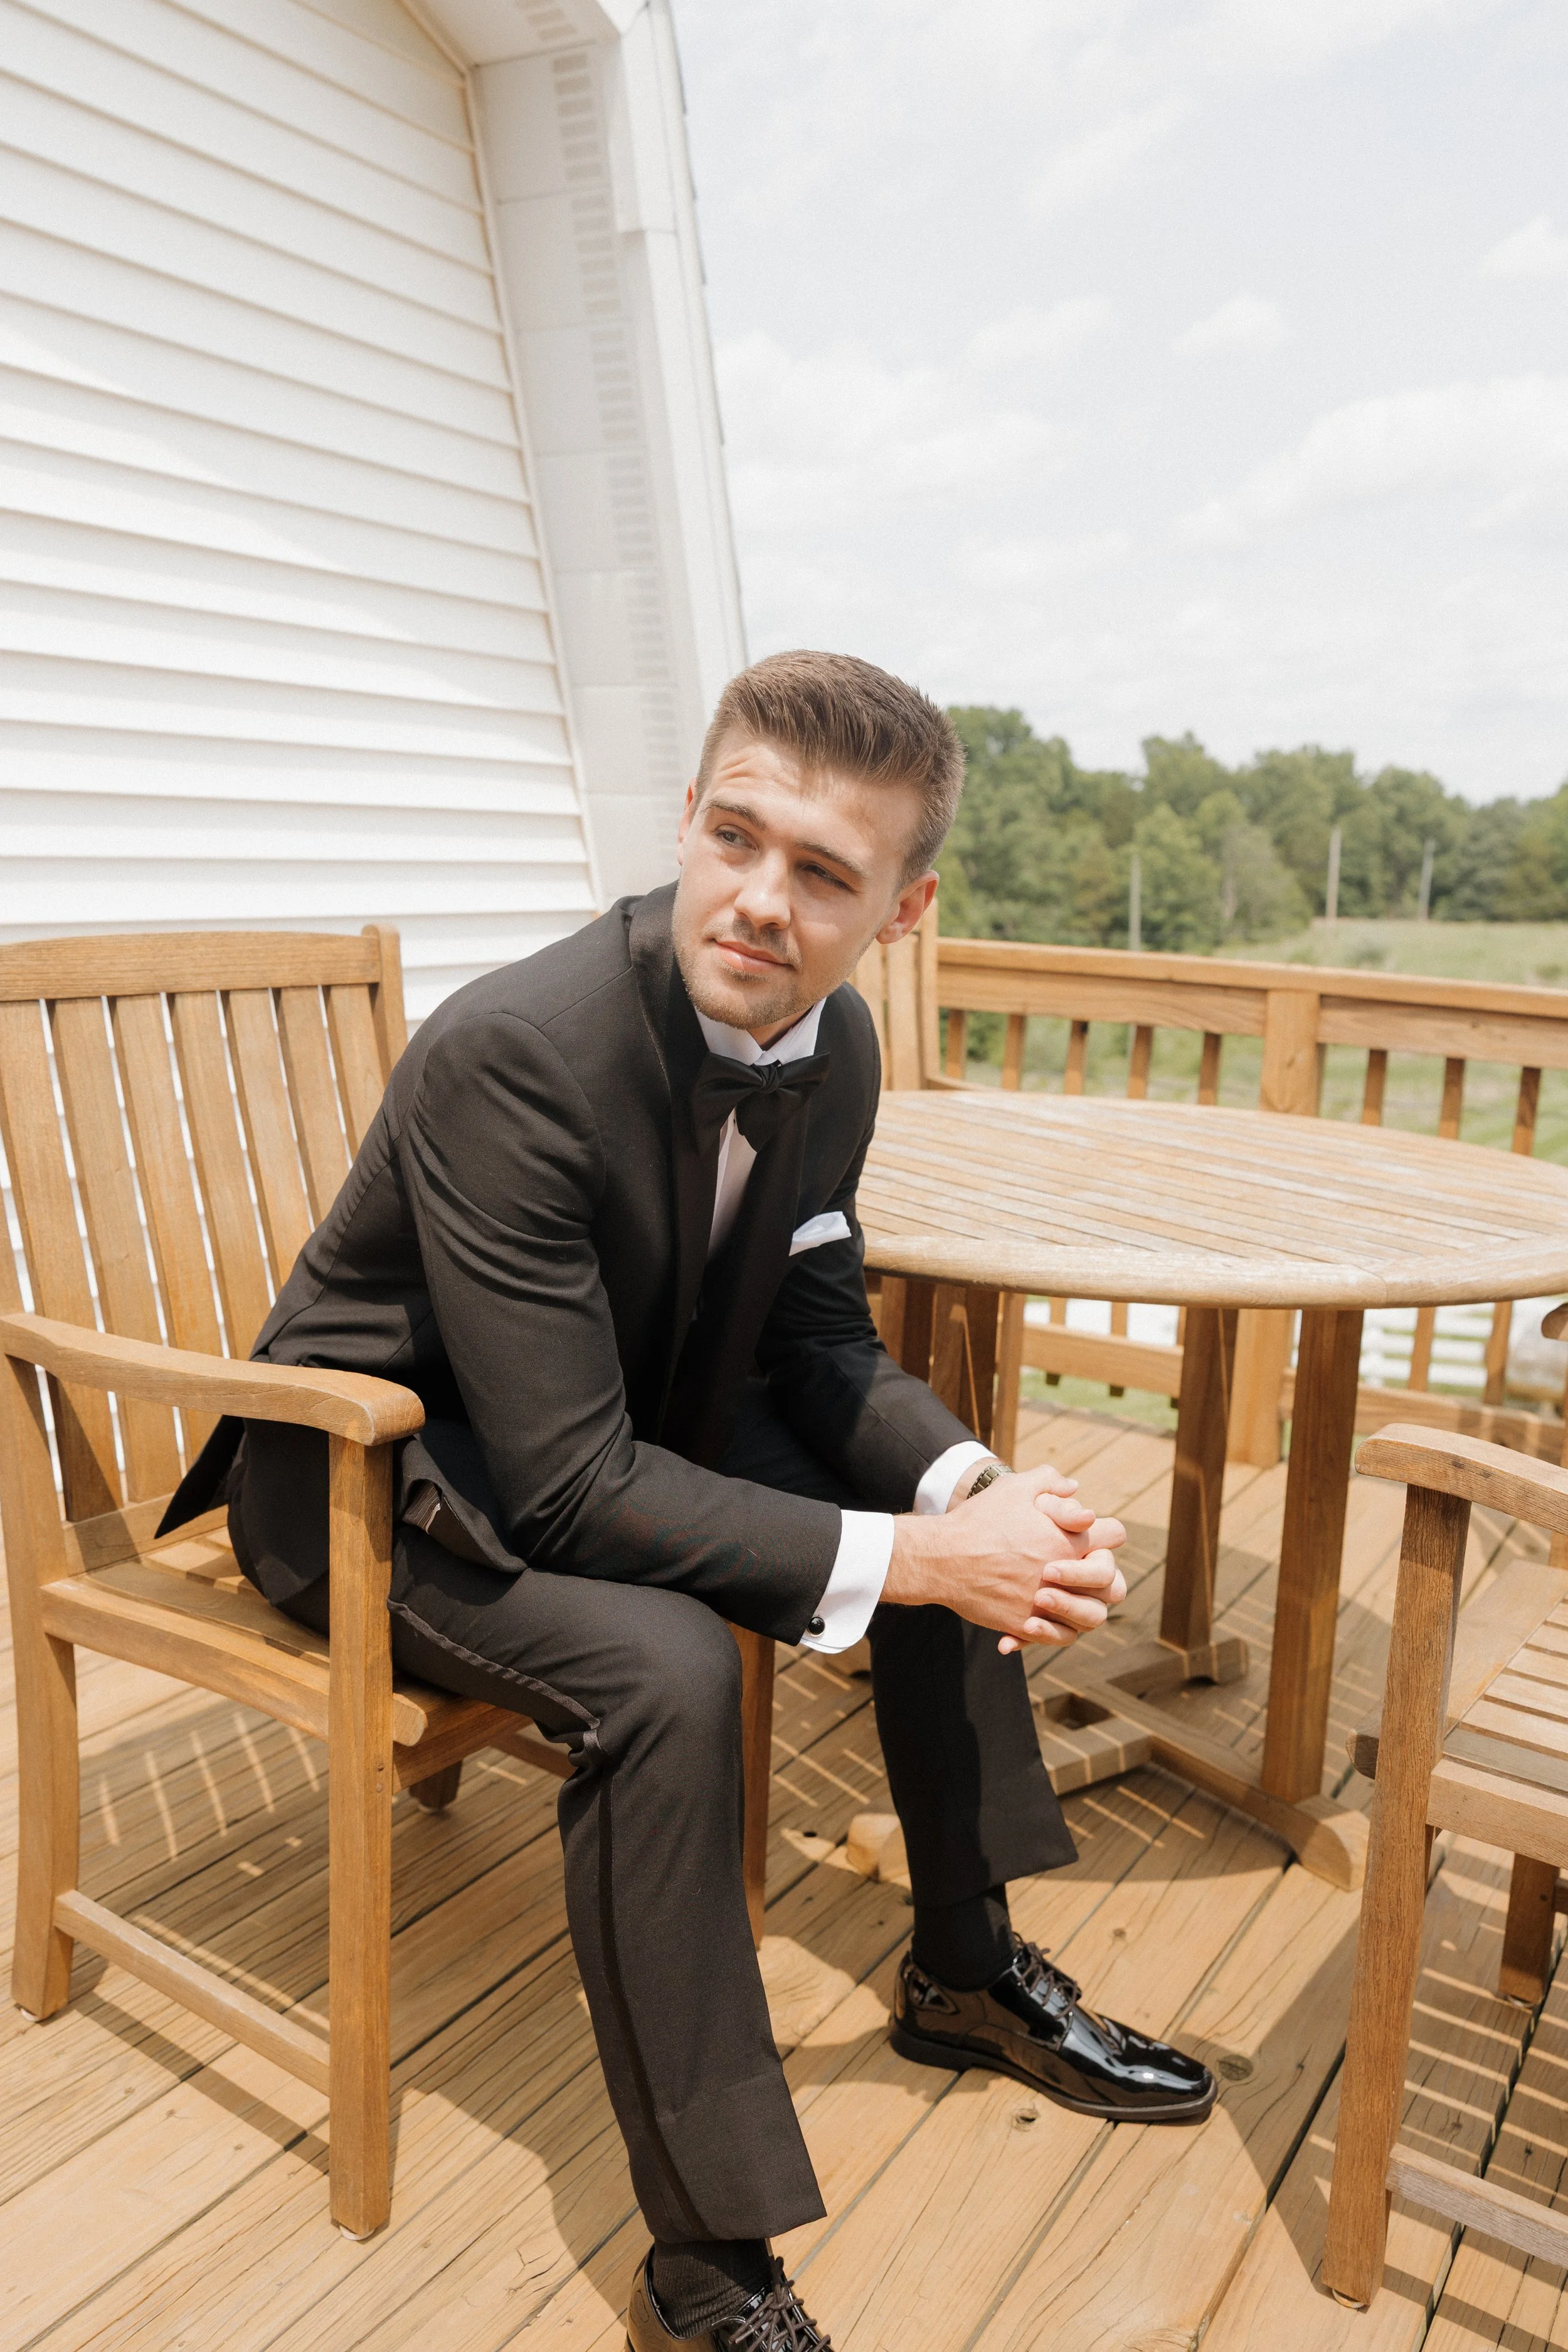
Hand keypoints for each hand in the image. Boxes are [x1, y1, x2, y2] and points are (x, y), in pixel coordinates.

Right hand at [883, 1462, 1126, 1654]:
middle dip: (1100, 1575)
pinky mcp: (1027, 1625)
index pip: (1114, 1535)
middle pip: (1112, 1583)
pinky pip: (1058, 1637)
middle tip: (1078, 1570)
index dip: (1106, 1533)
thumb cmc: (979, 1520)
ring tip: (1060, 1596)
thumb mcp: (1014, 1488)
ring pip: (1091, 1619)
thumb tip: (1074, 1488)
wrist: (944, 1558)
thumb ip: (1049, 1482)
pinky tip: (1038, 1617)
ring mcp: (1048, 1604)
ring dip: (1082, 1607)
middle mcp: (1066, 1574)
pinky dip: (1054, 1631)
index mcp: (1069, 1539)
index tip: (1093, 1536)